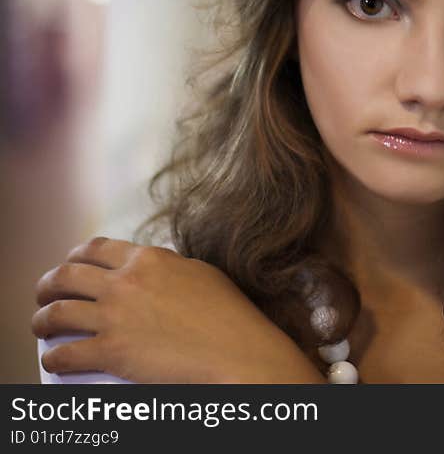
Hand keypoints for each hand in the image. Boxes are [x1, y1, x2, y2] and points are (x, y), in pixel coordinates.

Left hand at [32, 237, 323, 382]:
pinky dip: (53, 357)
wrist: (238, 351)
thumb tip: (151, 267)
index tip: (70, 265)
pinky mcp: (112, 352)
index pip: (95, 248)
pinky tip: (54, 359)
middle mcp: (125, 283)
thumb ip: (168, 266)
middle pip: (66, 276)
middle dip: (47, 285)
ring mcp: (116, 317)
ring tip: (41, 325)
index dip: (75, 256)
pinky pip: (65, 354)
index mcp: (148, 260)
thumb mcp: (200, 273)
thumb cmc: (229, 314)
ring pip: (56, 313)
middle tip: (45, 295)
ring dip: (41, 320)